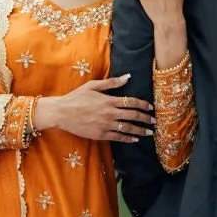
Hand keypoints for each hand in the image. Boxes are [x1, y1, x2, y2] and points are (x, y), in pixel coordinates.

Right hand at [36, 75, 153, 143]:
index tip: (151, 107)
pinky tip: (135, 139)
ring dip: (140, 130)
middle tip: (154, 121)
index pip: (131, 102)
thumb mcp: (93, 86)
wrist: (62, 112)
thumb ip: (111, 83)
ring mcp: (105, 125)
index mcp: (108, 100)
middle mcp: (109, 113)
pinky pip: (118, 137)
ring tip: (149, 132)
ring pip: (127, 128)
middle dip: (145, 118)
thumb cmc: (76, 97)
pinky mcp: (100, 135)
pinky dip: (128, 138)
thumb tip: (128, 77)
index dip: (143, 104)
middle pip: (132, 115)